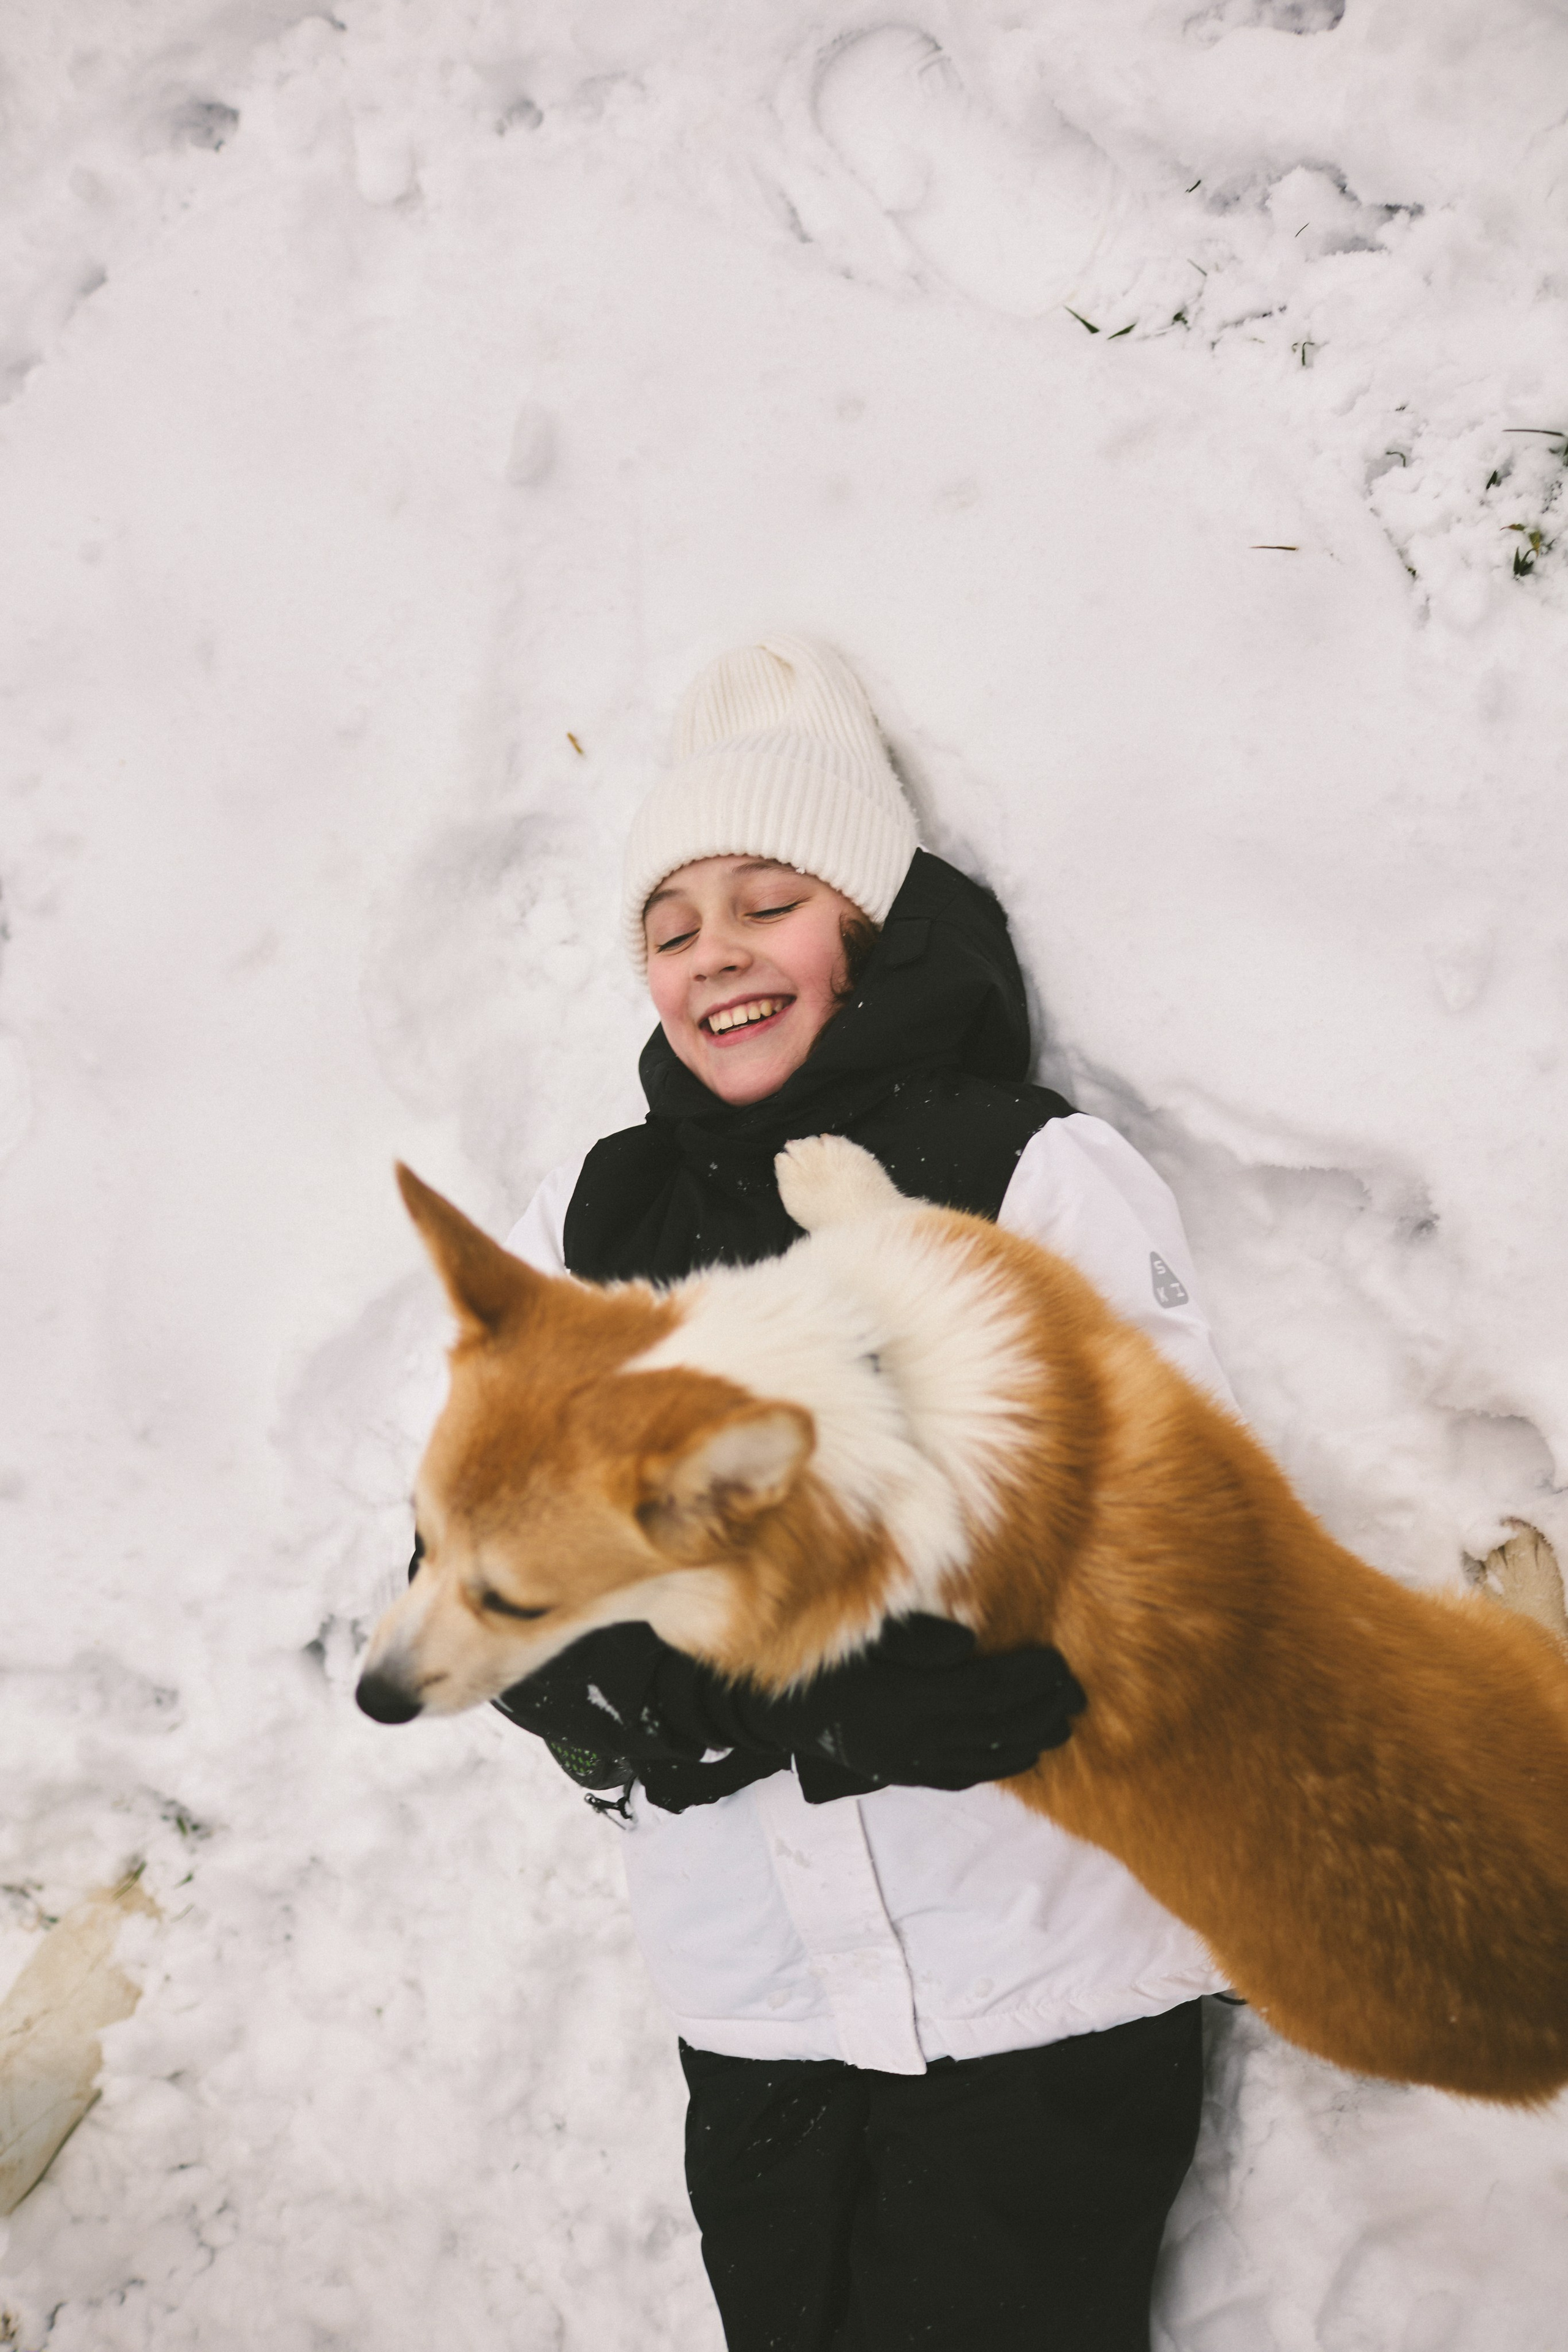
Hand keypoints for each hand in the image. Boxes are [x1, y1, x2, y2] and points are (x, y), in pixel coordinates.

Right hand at [704, 1615, 1084, 1798]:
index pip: (987, 1693)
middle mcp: (910, 1738)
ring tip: (1063, 1724)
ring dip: (1029, 1742)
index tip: (1060, 1664)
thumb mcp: (862, 1631)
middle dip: (1042, 1711)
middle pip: (995, 1729)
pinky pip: (957, 1776)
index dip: (1030, 1681)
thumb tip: (968, 1644)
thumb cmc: (819, 1654)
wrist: (768, 1704)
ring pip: (983, 1758)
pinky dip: (995, 1768)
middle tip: (1077, 1695)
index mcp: (904, 1698)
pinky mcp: (897, 1771)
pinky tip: (1021, 1756)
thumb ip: (915, 1637)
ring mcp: (904, 1761)